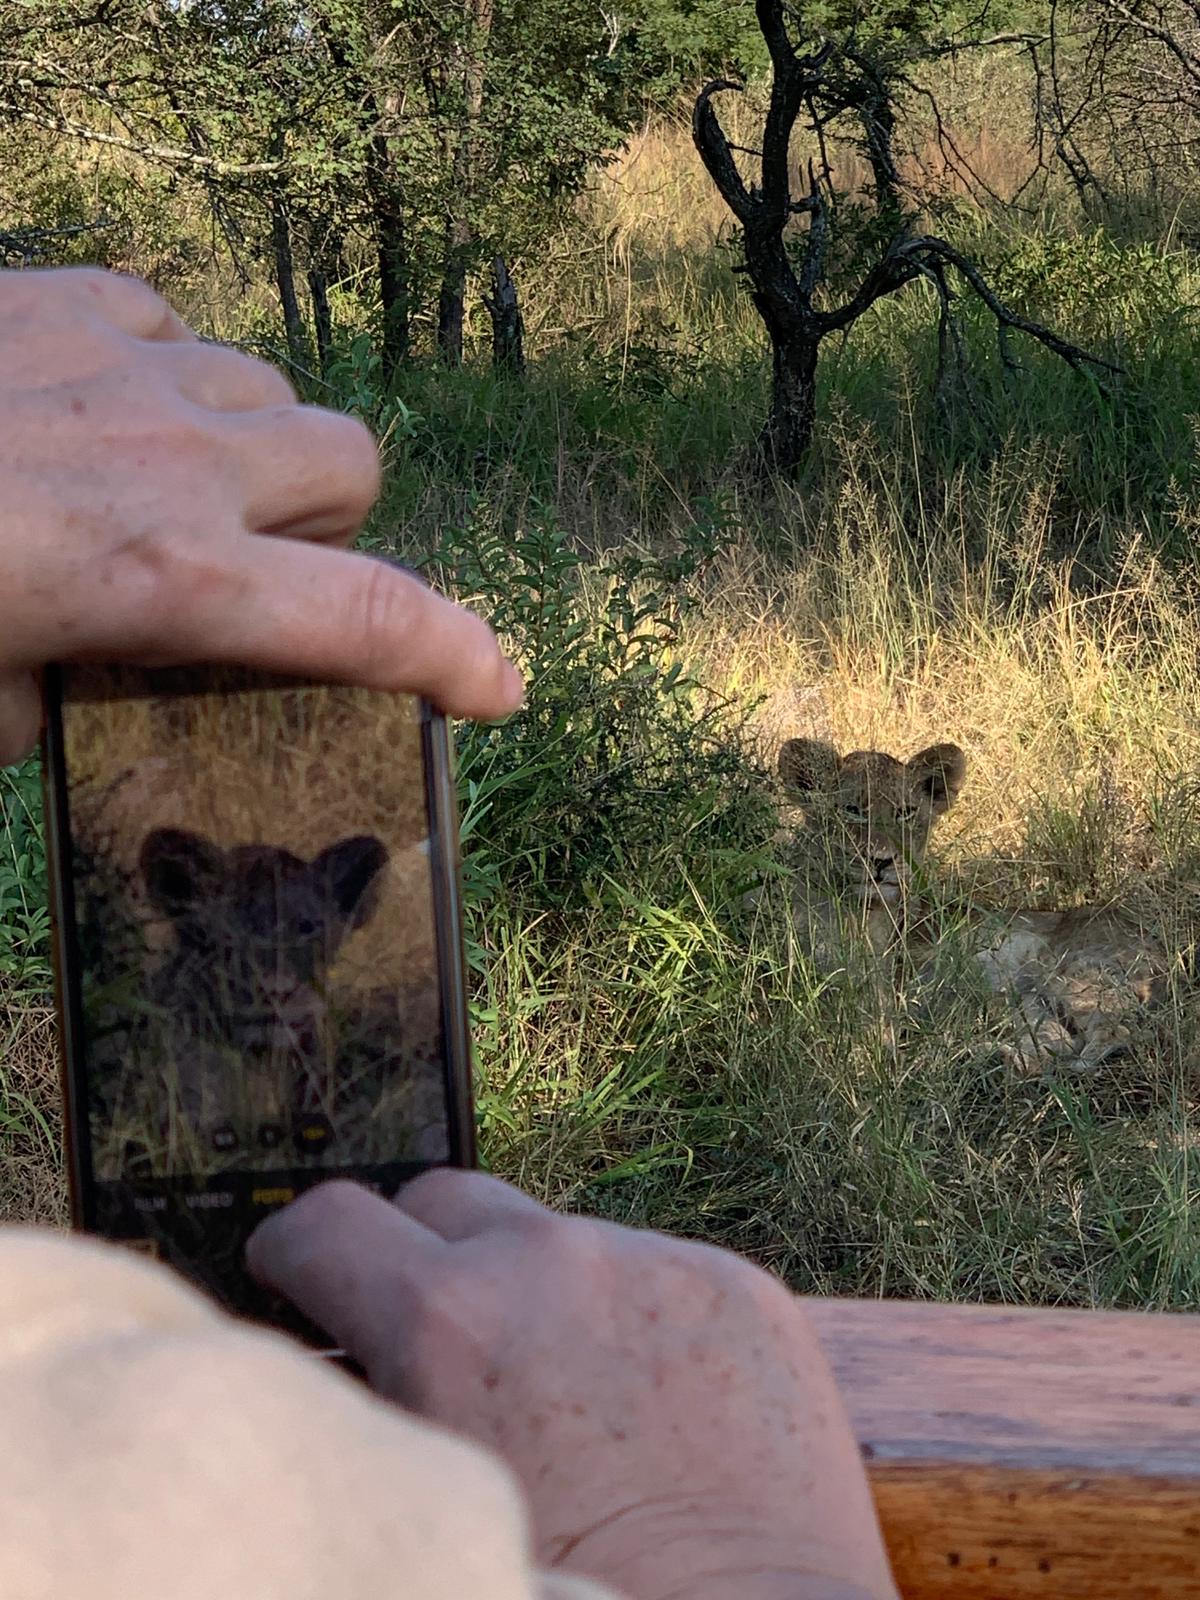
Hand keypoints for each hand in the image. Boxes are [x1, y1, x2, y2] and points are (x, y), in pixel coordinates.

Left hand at [0, 267, 521, 763]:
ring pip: (269, 390)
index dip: (457, 656)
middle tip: (250, 560)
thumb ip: (47, 706)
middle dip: (325, 522)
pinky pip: (174, 324)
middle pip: (352, 465)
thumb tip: (47, 697)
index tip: (496, 689)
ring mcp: (130, 366)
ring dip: (247, 444)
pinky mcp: (67, 299)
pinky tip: (97, 407)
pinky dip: (162, 370)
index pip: (370, 619)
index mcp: (173, 579)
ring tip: (161, 479)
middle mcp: (181, 462)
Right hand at [248, 1173, 897, 1599]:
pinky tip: (647, 1401)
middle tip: (428, 1327)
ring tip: (562, 1390)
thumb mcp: (426, 1490)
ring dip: (536, 1287)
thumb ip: (378, 1395)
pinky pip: (651, 1268)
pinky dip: (630, 1312)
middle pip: (443, 1200)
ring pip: (555, 1237)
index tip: (299, 1271)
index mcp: (446, 1318)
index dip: (298, 1250)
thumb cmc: (578, 1595)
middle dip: (417, 1253)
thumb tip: (341, 1353)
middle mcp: (548, 1263)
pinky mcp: (734, 1283)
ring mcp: (652, 1263)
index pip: (329, 1220)